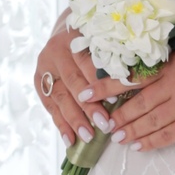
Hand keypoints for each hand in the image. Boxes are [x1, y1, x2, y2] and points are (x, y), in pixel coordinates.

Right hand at [33, 21, 146, 145]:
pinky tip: (70, 140)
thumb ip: (114, 59)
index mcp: (73, 38)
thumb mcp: (103, 43)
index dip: (100, 81)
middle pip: (73, 82)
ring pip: (60, 97)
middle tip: (104, 124)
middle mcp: (55, 52)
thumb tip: (135, 83)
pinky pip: (50, 107)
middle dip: (88, 106)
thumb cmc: (93, 41)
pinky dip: (61, 125)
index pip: (87, 62)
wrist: (64, 33)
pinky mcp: (39, 82)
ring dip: (74, 120)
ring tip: (88, 137)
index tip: (115, 99)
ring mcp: (44, 68)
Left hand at [104, 46, 174, 152]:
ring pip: (148, 121)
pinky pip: (168, 136)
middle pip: (135, 103)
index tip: (86, 92)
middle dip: (114, 114)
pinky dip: (151, 142)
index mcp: (172, 65)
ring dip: (129, 130)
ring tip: (115, 137)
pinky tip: (139, 146)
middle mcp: (174, 86)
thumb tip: (155, 64)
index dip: (105, 86)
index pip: (130, 76)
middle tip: (98, 122)